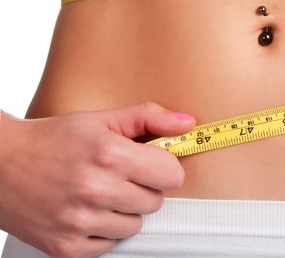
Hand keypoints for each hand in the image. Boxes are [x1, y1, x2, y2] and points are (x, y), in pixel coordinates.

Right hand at [0, 102, 195, 257]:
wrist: (0, 165)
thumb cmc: (53, 139)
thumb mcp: (101, 119)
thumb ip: (149, 118)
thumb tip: (188, 124)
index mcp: (109, 154)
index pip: (172, 175)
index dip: (164, 167)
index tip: (151, 162)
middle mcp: (96, 190)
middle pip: (156, 201)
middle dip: (144, 187)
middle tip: (120, 175)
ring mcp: (80, 222)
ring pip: (136, 225)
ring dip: (125, 210)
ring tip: (101, 192)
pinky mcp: (67, 246)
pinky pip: (111, 243)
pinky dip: (104, 229)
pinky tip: (87, 210)